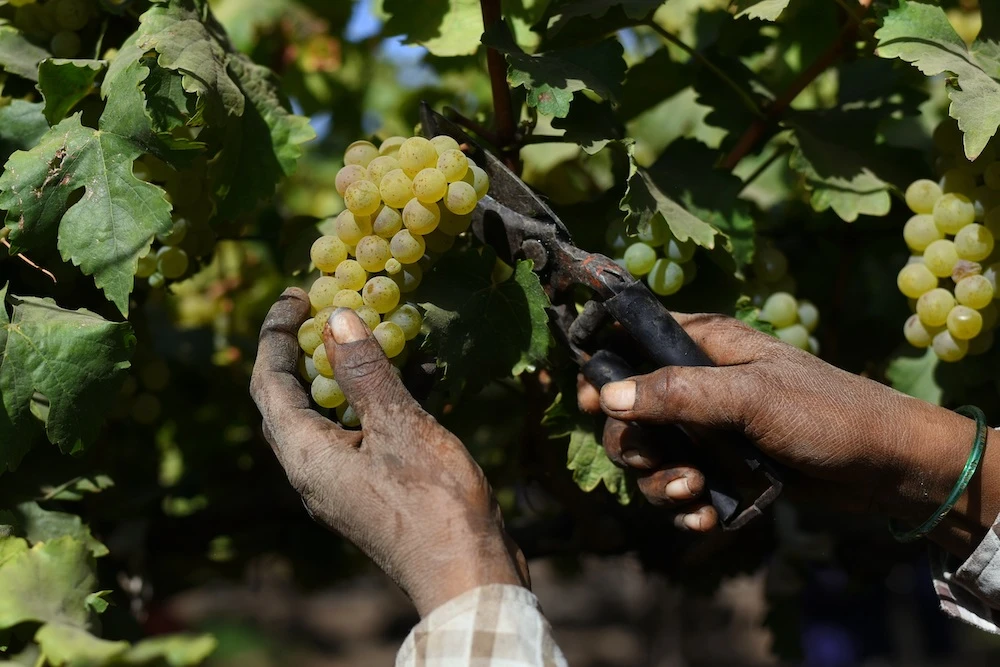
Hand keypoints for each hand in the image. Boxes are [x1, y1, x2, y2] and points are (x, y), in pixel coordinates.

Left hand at [251, 288, 526, 615]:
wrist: (469, 573)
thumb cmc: (432, 501)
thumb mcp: (400, 426)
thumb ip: (365, 372)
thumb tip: (335, 318)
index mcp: (306, 455)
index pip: (269, 383)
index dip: (276, 334)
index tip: (297, 293)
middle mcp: (313, 471)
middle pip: (294, 398)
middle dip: (308, 350)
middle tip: (330, 309)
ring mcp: (344, 483)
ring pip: (333, 415)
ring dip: (350, 373)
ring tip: (376, 332)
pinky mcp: (375, 490)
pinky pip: (364, 432)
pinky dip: (381, 401)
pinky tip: (421, 374)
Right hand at [579, 312, 999, 556]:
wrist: (886, 466)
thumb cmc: (826, 413)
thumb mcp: (751, 397)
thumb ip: (678, 393)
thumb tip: (607, 396)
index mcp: (703, 344)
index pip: (631, 341)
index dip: (604, 370)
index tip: (595, 406)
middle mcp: (697, 382)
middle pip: (628, 411)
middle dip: (636, 445)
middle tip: (659, 464)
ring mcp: (707, 428)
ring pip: (650, 456)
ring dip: (660, 483)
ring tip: (693, 494)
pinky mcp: (720, 467)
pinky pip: (677, 487)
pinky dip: (683, 505)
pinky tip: (706, 516)